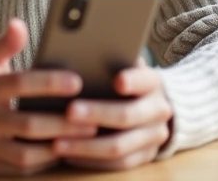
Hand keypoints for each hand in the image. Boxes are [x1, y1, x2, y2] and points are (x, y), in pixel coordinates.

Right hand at [0, 18, 98, 175]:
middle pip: (26, 124)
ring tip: (87, 135)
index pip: (17, 84)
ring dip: (59, 146)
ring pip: (25, 154)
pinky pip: (21, 170)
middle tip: (95, 115)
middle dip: (63, 121)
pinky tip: (67, 150)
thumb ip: (4, 42)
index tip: (78, 81)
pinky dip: (46, 162)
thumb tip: (18, 24)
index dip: (48, 82)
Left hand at [53, 62, 172, 171]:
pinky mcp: (145, 157)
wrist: (151, 107)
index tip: (117, 80)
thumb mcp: (122, 66)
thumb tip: (78, 52)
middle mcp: (159, 110)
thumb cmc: (122, 80)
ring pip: (119, 147)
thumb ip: (107, 60)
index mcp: (153, 83)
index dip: (133, 80)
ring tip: (58, 143)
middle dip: (96, 114)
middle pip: (127, 116)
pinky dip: (91, 161)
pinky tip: (68, 156)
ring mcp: (154, 137)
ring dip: (86, 146)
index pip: (145, 80)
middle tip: (69, 112)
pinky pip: (117, 165)